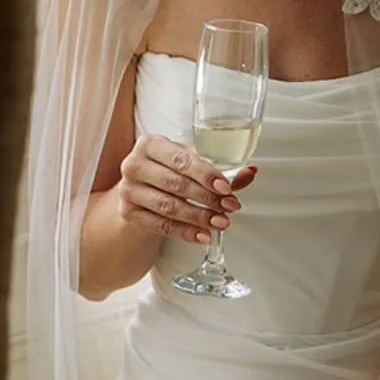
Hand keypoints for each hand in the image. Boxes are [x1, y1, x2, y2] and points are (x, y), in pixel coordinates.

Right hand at [116, 134, 257, 244]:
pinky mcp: (129, 214)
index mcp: (150, 144)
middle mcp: (134, 165)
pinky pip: (161, 226)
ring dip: (198, 217)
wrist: (139, 191)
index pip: (180, 160)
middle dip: (207, 198)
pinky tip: (203, 235)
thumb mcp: (190, 164)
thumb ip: (219, 169)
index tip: (226, 187)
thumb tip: (250, 172)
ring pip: (168, 207)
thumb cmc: (167, 171)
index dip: (205, 175)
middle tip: (230, 207)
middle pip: (175, 184)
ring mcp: (128, 190)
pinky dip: (185, 232)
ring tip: (220, 222)